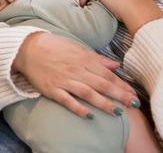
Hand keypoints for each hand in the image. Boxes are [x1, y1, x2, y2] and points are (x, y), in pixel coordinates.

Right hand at [12, 32, 139, 118]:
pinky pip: (68, 100)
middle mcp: (76, 70)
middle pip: (102, 84)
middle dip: (119, 95)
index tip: (134, 94)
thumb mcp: (77, 48)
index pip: (107, 74)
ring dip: (104, 103)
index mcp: (84, 59)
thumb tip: (116, 65)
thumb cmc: (55, 47)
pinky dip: (79, 108)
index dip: (122, 84)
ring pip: (88, 93)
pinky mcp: (52, 90)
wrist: (28, 48)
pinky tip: (90, 116)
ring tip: (118, 112)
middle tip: (133, 104)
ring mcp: (64, 80)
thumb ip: (97, 59)